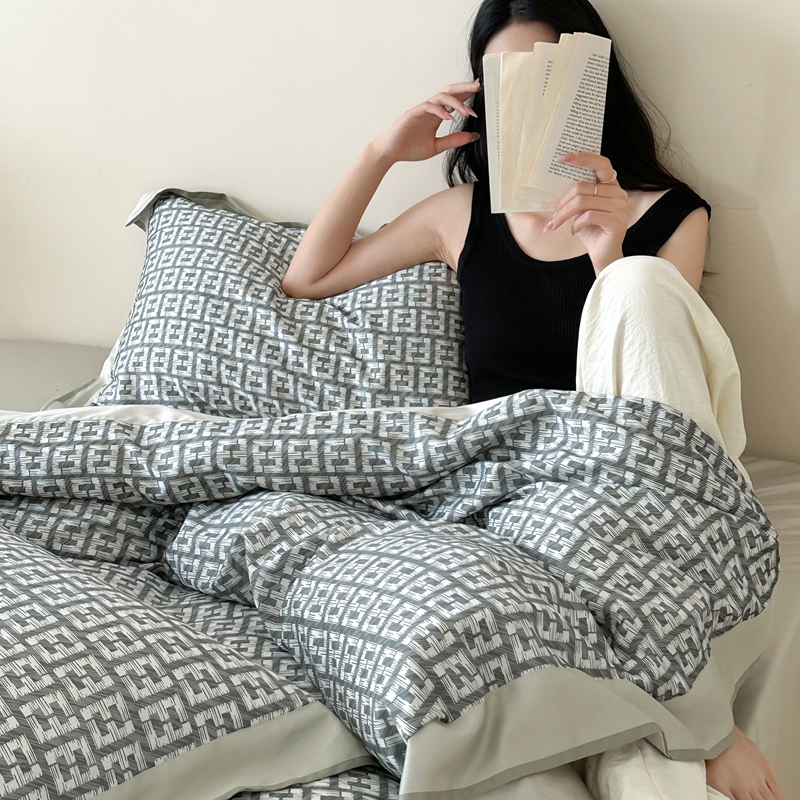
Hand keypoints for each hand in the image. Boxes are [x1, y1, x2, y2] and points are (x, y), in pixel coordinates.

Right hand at [371, 82, 480, 164]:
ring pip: (441, 97)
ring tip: (467, 112)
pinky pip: (428, 107)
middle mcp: (431, 109)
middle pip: (450, 91)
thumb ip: (454, 140)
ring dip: (456, 103)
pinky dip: (440, 111)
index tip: (482, 93)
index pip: (455, 99)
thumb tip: (473, 136)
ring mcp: (422, 110)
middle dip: (465, 88)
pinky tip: (449, 118)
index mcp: (438, 115)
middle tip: (479, 88)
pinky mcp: (413, 114)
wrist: (391, 152)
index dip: (468, 94)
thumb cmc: (410, 148)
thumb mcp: (437, 146)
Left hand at [544, 152, 627, 273]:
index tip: (561, 158)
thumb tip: (555, 182)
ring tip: (557, 224)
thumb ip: (576, 195)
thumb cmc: (589, 230)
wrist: (602, 254)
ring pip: (582, 202)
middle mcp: (618, 192)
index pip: (600, 164)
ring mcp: (620, 207)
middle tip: (553, 216)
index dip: (582, 158)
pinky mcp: (617, 221)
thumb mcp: (580, 209)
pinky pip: (589, 216)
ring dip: (564, 215)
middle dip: (562, 202)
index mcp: (610, 185)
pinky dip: (576, 224)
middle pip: (582, 187)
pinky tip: (574, 231)